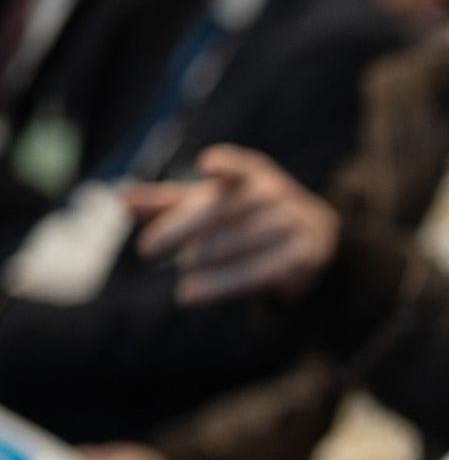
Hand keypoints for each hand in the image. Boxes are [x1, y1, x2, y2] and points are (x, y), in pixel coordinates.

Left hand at [126, 144, 340, 305]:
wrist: (316, 237)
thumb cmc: (250, 216)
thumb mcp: (214, 202)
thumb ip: (172, 201)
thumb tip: (122, 200)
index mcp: (254, 173)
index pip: (239, 165)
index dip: (225, 164)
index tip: (207, 166)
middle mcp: (277, 194)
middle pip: (223, 211)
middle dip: (181, 230)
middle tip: (146, 250)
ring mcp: (293, 224)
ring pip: (239, 244)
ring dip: (204, 262)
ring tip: (178, 280)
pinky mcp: (303, 256)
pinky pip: (257, 271)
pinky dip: (221, 284)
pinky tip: (192, 295)